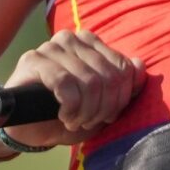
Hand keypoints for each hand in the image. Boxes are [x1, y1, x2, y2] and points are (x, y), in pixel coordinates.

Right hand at [5, 31, 142, 147]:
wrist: (29, 130)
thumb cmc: (68, 114)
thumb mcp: (103, 106)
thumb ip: (123, 87)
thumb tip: (139, 65)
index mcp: (90, 42)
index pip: (123, 68)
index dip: (120, 99)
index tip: (107, 116)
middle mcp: (72, 39)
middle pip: (108, 77)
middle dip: (103, 109)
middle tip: (89, 121)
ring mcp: (51, 47)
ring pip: (89, 81)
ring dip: (86, 111)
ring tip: (75, 120)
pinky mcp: (33, 60)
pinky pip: (65, 84)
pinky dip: (70, 107)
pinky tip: (63, 115)